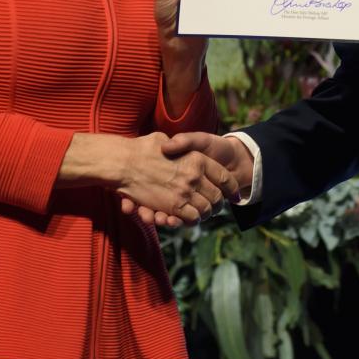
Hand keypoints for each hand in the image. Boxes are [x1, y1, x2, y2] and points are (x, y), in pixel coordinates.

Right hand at [58, 132, 237, 224]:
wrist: (123, 161)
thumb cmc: (143, 147)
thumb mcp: (164, 139)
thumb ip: (178, 143)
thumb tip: (183, 150)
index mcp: (197, 158)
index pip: (224, 177)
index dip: (232, 188)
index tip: (235, 194)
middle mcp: (194, 175)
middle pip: (217, 197)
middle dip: (218, 205)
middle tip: (216, 208)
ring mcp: (184, 192)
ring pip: (206, 210)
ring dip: (205, 214)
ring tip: (204, 214)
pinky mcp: (173, 206)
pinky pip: (190, 217)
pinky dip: (191, 220)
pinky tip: (188, 218)